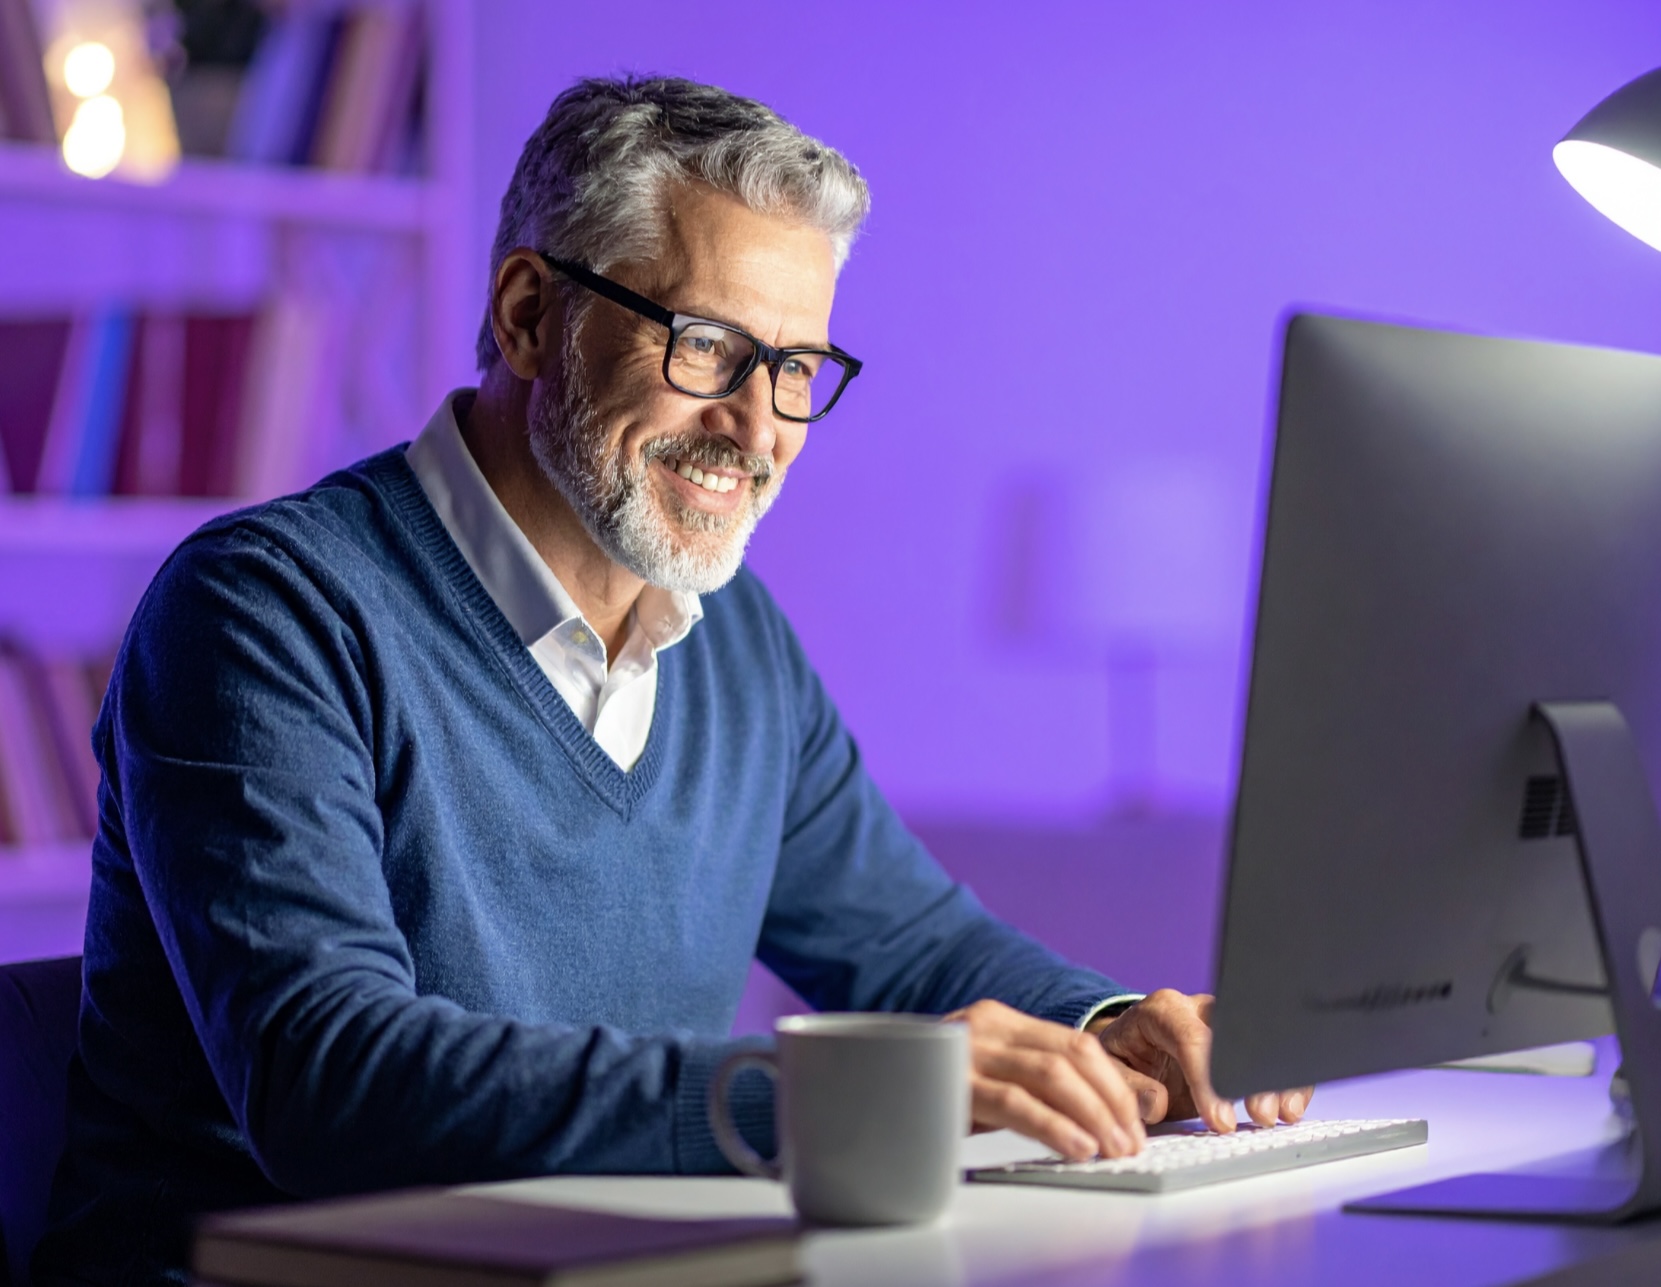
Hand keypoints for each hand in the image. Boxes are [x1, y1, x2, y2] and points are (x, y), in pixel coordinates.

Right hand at [945, 998, 1147, 1160]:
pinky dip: (1056, 1126)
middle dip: (1112, 1103)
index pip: (1077, 1043)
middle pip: (1073, 1056)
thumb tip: (1107, 1115)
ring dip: (1094, 1116)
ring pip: (1053, 1076)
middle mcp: (985, 1025)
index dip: (1115, 1085)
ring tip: (1112, 1149)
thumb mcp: (984, 1076)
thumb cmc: (927, 1092)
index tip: (1134, 1125)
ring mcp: (966, 1049)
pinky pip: (1016, 1103)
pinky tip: (1077, 1147)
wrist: (859, 1084)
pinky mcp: (951, 1081)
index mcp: (998, 1019)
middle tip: (1130, 1143)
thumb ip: (1033, 1083)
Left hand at [1089, 988, 1314, 1132]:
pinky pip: (1271, 1056)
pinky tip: (1289, 1108)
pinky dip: (1284, 1081)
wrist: (1131, 1047)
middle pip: (1233, 1034)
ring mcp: (1225, 1023)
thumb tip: (1156, 1102)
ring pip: (1260, 1040)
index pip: (1189, 1038)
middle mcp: (1197, 1009)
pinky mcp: (1244, 1042)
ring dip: (1274, 1079)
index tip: (1219, 1120)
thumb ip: (1129, 1086)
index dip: (1207, 1080)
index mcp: (1162, 1010)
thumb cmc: (1121, 1058)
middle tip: (1261, 1115)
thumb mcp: (1109, 1070)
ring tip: (1281, 1115)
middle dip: (1250, 1076)